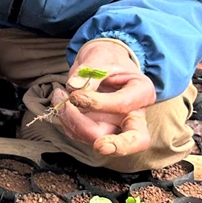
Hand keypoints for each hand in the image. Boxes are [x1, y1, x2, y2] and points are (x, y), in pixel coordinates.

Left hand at [53, 39, 156, 157]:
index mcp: (142, 93)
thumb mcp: (100, 57)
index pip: (124, 105)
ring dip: (73, 122)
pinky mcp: (97, 129)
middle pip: (134, 140)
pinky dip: (66, 120)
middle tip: (100, 145)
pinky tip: (60, 101)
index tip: (76, 95)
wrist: (102, 62)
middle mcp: (133, 115)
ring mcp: (115, 125)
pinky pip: (80, 133)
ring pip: (98, 138)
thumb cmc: (106, 58)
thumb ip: (90, 71)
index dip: (99, 103)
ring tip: (59, 96)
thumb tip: (74, 86)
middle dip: (116, 145)